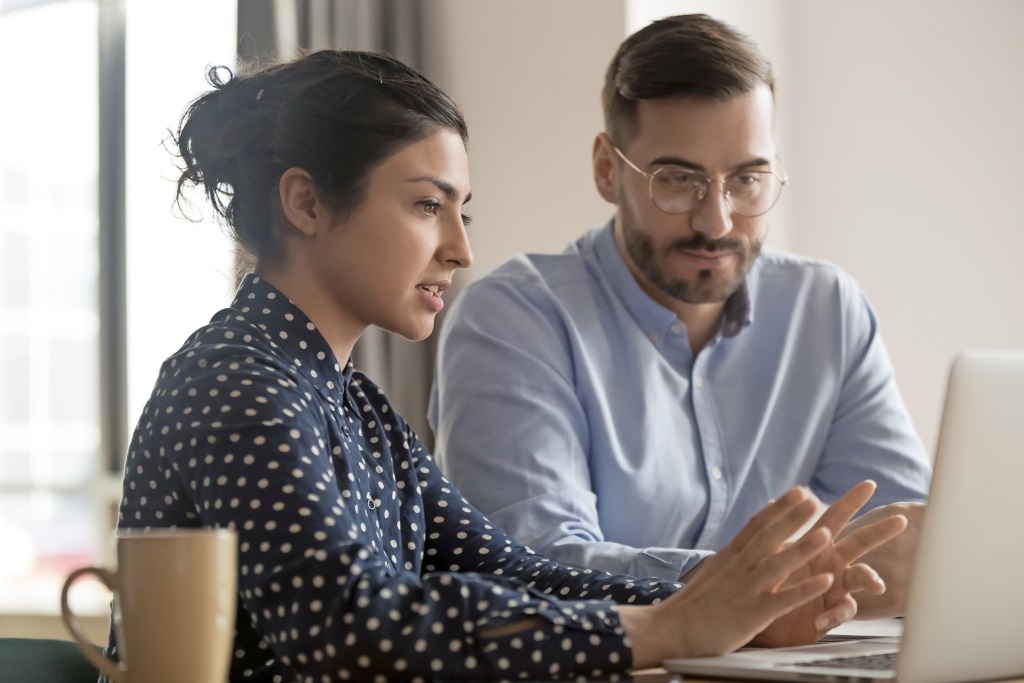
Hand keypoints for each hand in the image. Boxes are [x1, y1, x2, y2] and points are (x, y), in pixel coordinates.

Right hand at [620, 487, 840, 666]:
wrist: (671, 629)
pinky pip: (783, 600)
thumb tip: (747, 536)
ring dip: (802, 549)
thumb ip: (733, 553)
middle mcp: (738, 568)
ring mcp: (745, 590)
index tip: (799, 491)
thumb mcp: (714, 570)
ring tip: (826, 534)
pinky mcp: (751, 614)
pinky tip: (826, 582)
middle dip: (792, 518)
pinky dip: (804, 590)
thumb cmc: (694, 603)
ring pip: (777, 565)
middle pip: (768, 538)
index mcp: (729, 556)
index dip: (779, 508)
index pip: (756, 526)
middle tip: (813, 499)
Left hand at [749, 481, 907, 646]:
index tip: (869, 484)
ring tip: (876, 585)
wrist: (761, 617)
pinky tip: (821, 619)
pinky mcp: (832, 611)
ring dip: (870, 578)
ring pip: (862, 577)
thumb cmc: (771, 583)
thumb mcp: (771, 555)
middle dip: (880, 531)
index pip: (835, 517)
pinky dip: (834, 614)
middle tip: (900, 520)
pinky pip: (842, 611)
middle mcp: (831, 562)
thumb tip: (773, 502)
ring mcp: (835, 586)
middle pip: (860, 542)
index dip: (851, 501)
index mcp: (816, 544)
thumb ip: (778, 533)